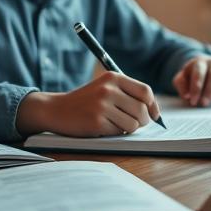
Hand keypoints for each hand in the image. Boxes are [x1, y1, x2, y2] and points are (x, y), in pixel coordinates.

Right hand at [16, 72, 159, 136]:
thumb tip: (154, 112)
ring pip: (133, 124)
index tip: (154, 115)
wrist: (56, 109)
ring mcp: (102, 105)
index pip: (145, 91)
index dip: (153, 106)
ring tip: (116, 124)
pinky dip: (115, 133)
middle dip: (143, 121)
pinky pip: (119, 132)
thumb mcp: (105, 87)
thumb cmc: (86, 101)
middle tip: (135, 124)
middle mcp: (108, 89)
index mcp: (113, 77)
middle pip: (142, 109)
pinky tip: (103, 127)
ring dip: (129, 128)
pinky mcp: (96, 122)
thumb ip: (128, 94)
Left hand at [172, 55, 210, 105]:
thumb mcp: (182, 79)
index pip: (199, 72)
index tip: (193, 101)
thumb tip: (187, 95)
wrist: (206, 71)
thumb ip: (181, 84)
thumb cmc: (192, 77)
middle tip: (204, 104)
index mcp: (201, 61)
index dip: (196, 87)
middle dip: (209, 91)